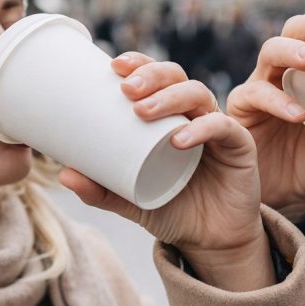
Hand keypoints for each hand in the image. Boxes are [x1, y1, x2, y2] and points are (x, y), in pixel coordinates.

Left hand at [58, 52, 272, 291]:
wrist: (211, 241)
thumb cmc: (172, 209)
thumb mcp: (130, 200)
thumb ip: (101, 189)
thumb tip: (64, 174)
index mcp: (169, 116)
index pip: (155, 77)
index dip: (138, 63)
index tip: (113, 66)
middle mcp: (194, 114)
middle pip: (176, 76)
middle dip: (151, 74)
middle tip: (125, 89)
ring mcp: (218, 127)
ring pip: (198, 94)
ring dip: (169, 97)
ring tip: (142, 111)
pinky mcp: (240, 146)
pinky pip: (223, 128)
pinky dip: (201, 128)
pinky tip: (178, 138)